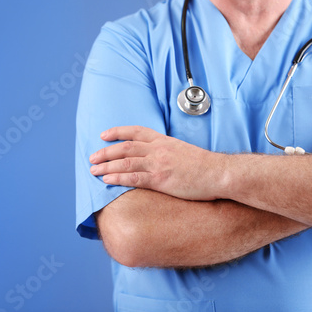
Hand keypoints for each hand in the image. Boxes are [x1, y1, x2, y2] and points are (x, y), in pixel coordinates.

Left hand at [89, 126, 223, 200]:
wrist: (219, 173)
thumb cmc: (204, 165)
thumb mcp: (183, 151)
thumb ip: (167, 151)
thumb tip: (157, 158)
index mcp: (164, 140)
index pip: (135, 131)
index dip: (117, 132)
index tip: (104, 135)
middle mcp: (158, 149)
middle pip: (125, 147)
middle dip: (106, 152)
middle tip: (92, 158)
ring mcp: (159, 164)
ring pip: (125, 162)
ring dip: (106, 165)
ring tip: (93, 170)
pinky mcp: (161, 179)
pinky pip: (134, 177)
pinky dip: (118, 178)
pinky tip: (107, 180)